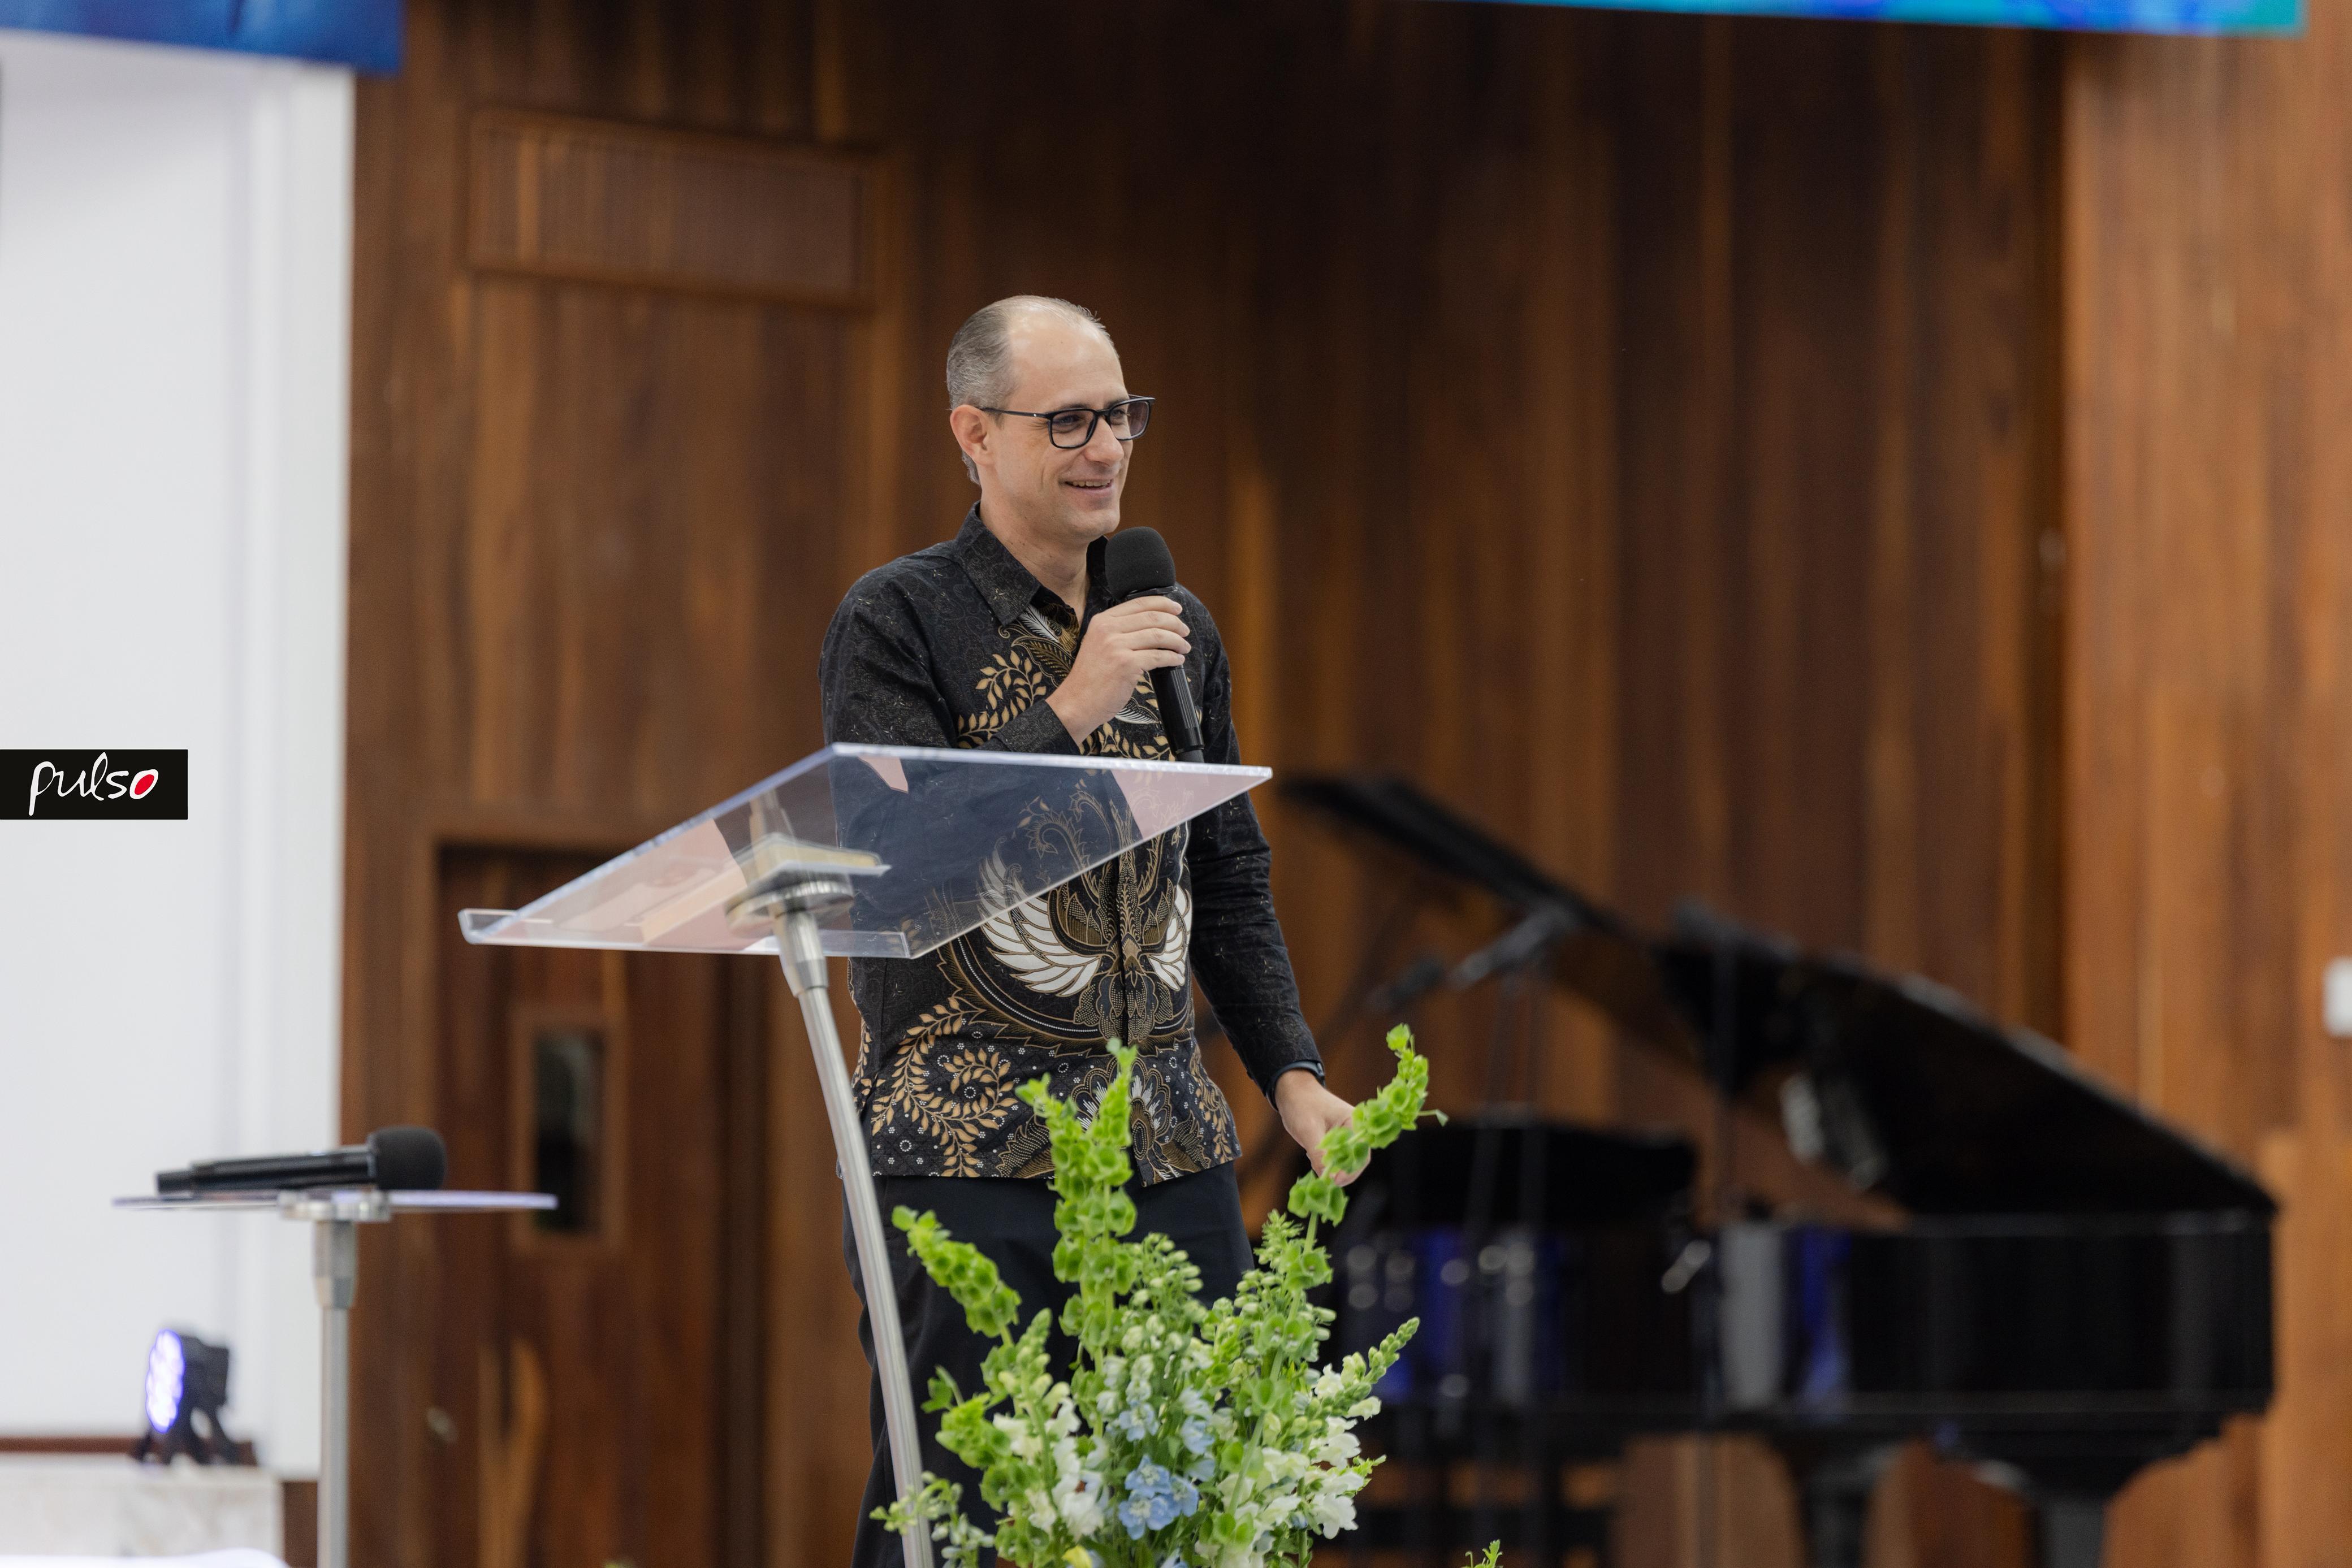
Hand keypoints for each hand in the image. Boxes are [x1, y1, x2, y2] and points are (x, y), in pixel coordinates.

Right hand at [1046, 594, 1188, 742]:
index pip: (1139, 603)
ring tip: (1184, 647)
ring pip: (1158, 636)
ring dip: (1177, 641)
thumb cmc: (1091, 678)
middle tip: (1185, 631)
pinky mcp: (1126, 664)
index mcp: (1102, 621)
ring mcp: (1116, 646)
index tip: (1177, 609)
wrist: (1077, 702)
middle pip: (1152, 618)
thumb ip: (1119, 631)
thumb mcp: (1098, 644)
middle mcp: (1108, 629)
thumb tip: (1152, 625)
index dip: (1163, 604)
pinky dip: (1172, 658)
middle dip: (1175, 623)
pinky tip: (1177, 661)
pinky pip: (1158, 657)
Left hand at [1274, 1068, 1358, 1185]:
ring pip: (1344, 1161)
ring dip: (1333, 1169)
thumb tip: (1329, 1179)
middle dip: (1342, 1172)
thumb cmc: (1302, 1104)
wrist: (1292, 1090)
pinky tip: (1313, 1158)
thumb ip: (1320, 1155)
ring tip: (1316, 1166)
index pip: (1360, 1153)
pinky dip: (1326, 1163)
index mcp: (1355, 1123)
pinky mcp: (1334, 1141)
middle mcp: (1353, 1130)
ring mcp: (1344, 1136)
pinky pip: (1335, 1157)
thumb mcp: (1309, 1130)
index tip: (1335, 1180)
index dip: (1351, 1170)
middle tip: (1325, 1181)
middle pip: (1355, 1159)